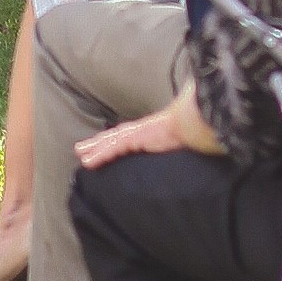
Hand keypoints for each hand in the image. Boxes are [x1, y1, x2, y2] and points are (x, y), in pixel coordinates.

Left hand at [76, 89, 212, 170]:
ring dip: (94, 148)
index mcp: (156, 127)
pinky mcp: (137, 138)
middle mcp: (144, 128)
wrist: (202, 119)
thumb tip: (199, 131)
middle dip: (99, 141)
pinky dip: (100, 155)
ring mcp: (139, 132)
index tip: (108, 140)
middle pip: (116, 135)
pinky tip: (87, 161)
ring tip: (79, 153)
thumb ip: (189, 131)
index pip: (132, 133)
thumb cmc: (201, 123)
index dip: (118, 137)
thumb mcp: (192, 130)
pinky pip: (114, 148)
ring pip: (110, 141)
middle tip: (83, 147)